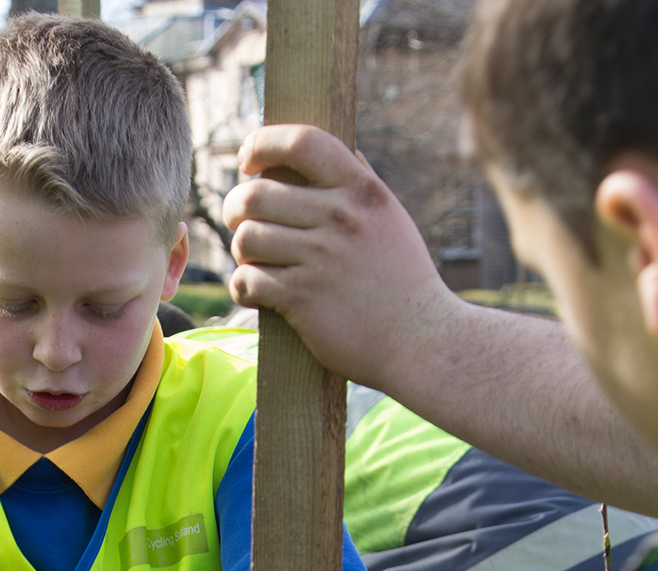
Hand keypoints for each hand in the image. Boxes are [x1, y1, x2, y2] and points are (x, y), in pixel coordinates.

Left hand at [222, 125, 456, 393]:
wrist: (422, 341)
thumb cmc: (404, 281)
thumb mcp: (390, 218)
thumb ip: (361, 182)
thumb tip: (339, 148)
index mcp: (360, 190)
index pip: (301, 141)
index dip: (262, 143)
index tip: (248, 160)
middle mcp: (340, 218)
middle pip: (256, 194)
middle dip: (235, 208)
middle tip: (239, 222)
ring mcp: (320, 259)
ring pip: (247, 238)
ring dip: (240, 251)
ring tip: (253, 260)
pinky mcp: (303, 299)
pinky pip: (248, 280)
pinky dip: (242, 287)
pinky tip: (253, 292)